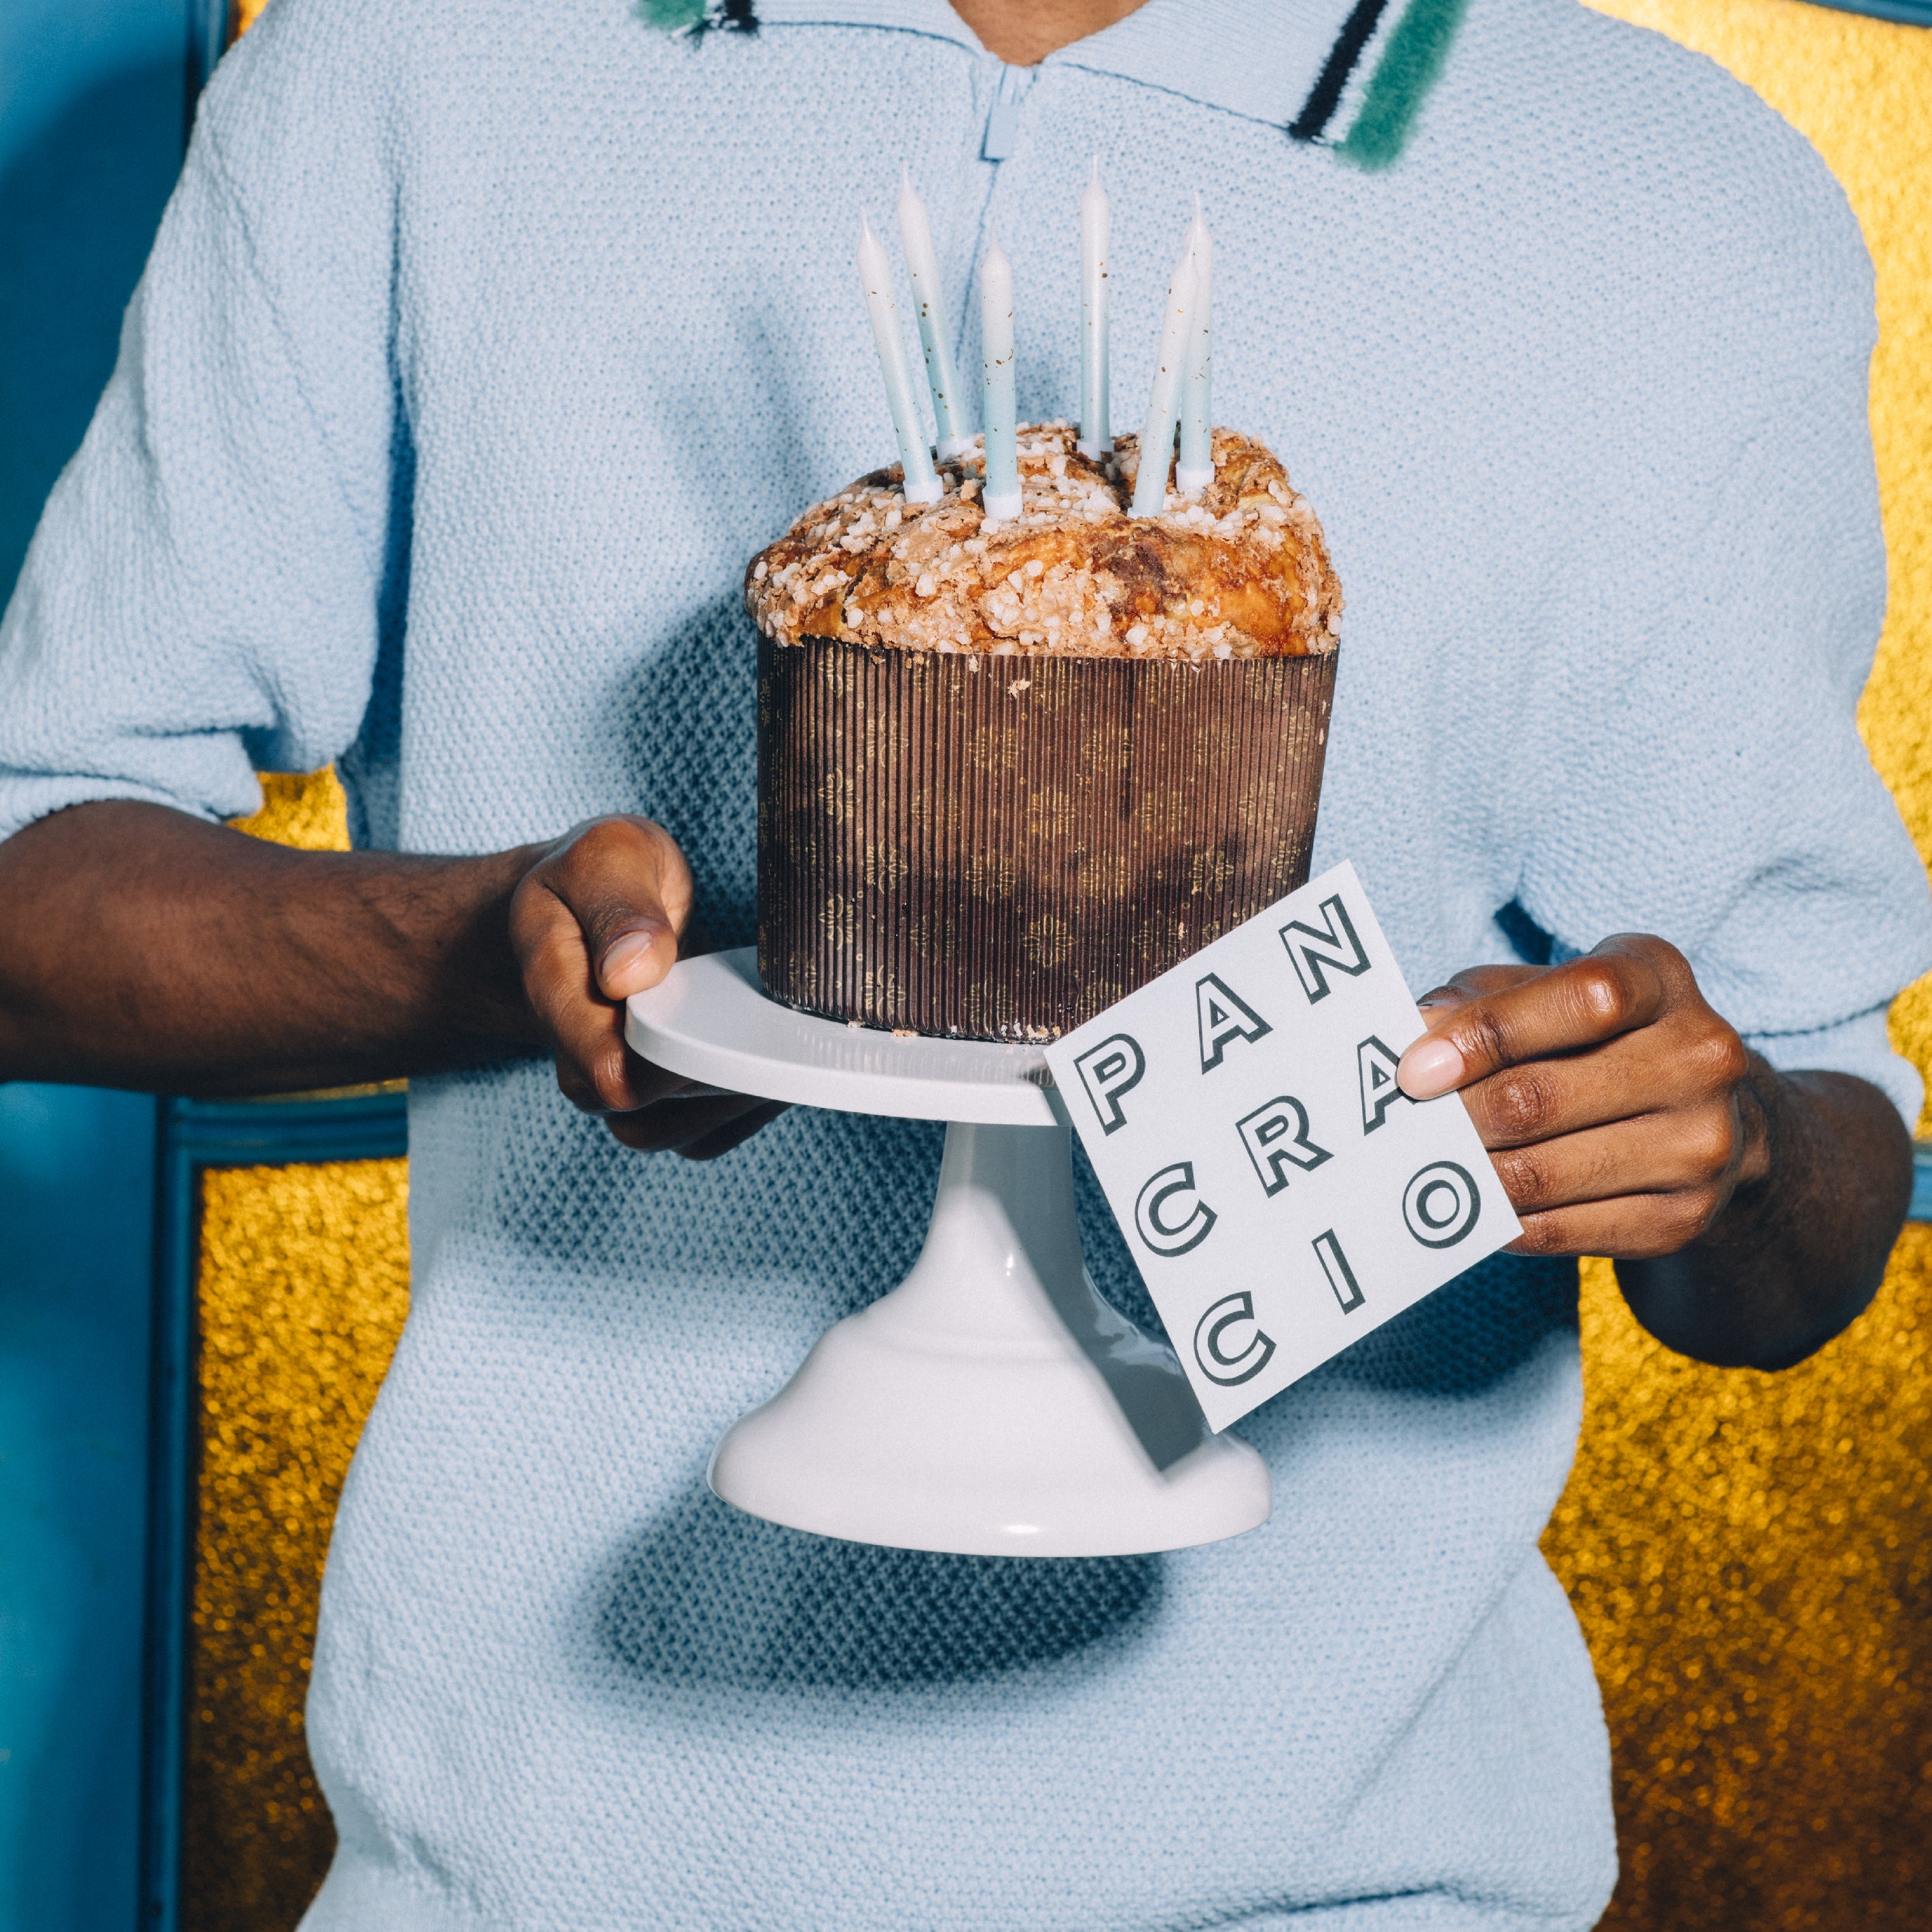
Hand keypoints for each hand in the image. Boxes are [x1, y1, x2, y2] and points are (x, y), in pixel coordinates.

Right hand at [508, 816, 785, 1158]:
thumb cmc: (600, 874)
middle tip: (783, 1033)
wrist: (583, 904)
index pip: (607, 1071)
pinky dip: (753, 1104)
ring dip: (743, 1101)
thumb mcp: (607, 855)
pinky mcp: (661, 1098)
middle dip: (722, 1082)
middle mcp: (580, 1056)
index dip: (673, 1063)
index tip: (732, 1018)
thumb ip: (618, 905)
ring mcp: (621, 1084)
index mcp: (555, 993)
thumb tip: (635, 972)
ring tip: (791, 1044)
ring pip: (681, 1137)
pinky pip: (706, 1132)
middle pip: (648, 1119)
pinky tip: (785, 1055)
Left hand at [1396, 934, 1766, 1259]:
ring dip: (1467, 1173)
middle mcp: (1700, 1057)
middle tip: (1405, 1126)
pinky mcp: (1681, 1219)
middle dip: (1459, 1115)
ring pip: (1543, 1173)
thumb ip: (1475, 1002)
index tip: (1414, 1070)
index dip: (1490, 1033)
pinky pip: (1558, 1229)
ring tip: (1424, 1164)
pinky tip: (1467, 1203)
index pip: (1583, 1000)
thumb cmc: (1586, 1036)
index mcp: (1660, 979)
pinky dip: (1496, 1219)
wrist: (1700, 1117)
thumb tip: (1408, 1037)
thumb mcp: (1541, 992)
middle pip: (1545, 1096)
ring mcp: (1702, 1144)